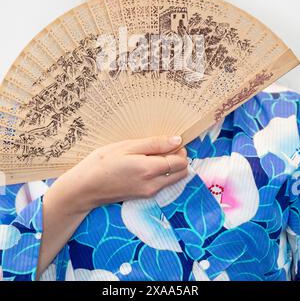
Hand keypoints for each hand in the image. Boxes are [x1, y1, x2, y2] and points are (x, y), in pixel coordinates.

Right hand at [52, 135, 188, 213]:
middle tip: (163, 147)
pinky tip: (145, 165)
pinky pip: (163, 184)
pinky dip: (162, 174)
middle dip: (179, 159)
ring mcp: (149, 194)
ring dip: (171, 167)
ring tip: (152, 155)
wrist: (84, 188)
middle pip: (182, 173)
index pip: (180, 162)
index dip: (180, 150)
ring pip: (174, 180)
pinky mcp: (144, 197)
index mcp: (149, 170)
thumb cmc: (102, 163)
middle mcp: (153, 185)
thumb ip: (154, 144)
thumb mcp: (127, 146)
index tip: (170, 141)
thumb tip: (177, 141)